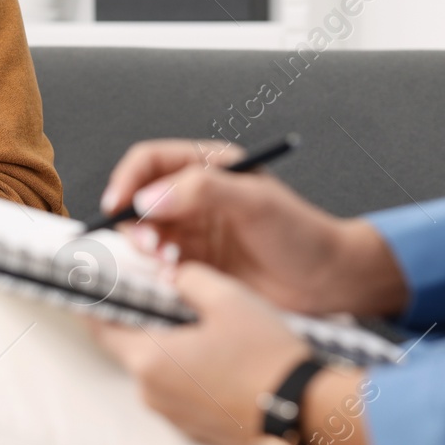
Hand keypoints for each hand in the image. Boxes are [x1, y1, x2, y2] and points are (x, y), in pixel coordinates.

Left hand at [91, 262, 310, 444]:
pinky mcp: (198, 430)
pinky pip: (179, 392)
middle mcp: (153, 393)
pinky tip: (215, 355)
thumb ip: (190, 278)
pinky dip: (186, 371)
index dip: (96, 303)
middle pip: (129, 348)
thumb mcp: (228, 298)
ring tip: (192, 322)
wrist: (307, 417)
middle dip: (138, 321)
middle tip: (153, 295)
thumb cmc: (266, 356)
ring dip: (166, 347)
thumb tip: (173, 276)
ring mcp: (174, 416)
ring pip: (156, 371)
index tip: (94, 285)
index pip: (102, 327)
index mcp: (149, 359)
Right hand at [99, 139, 405, 316]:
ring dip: (145, 246)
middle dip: (134, 220)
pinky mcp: (193, 264)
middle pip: (138, 198)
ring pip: (143, 232)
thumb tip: (149, 198)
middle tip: (149, 244)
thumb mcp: (254, 202)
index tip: (117, 203)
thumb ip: (200, 190)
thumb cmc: (302, 235)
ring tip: (168, 261)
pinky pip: (156, 263)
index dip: (127, 179)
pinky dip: (156, 270)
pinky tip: (178, 277)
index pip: (150, 161)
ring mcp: (192, 231)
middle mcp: (194, 196)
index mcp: (209, 167)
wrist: (327, 283)